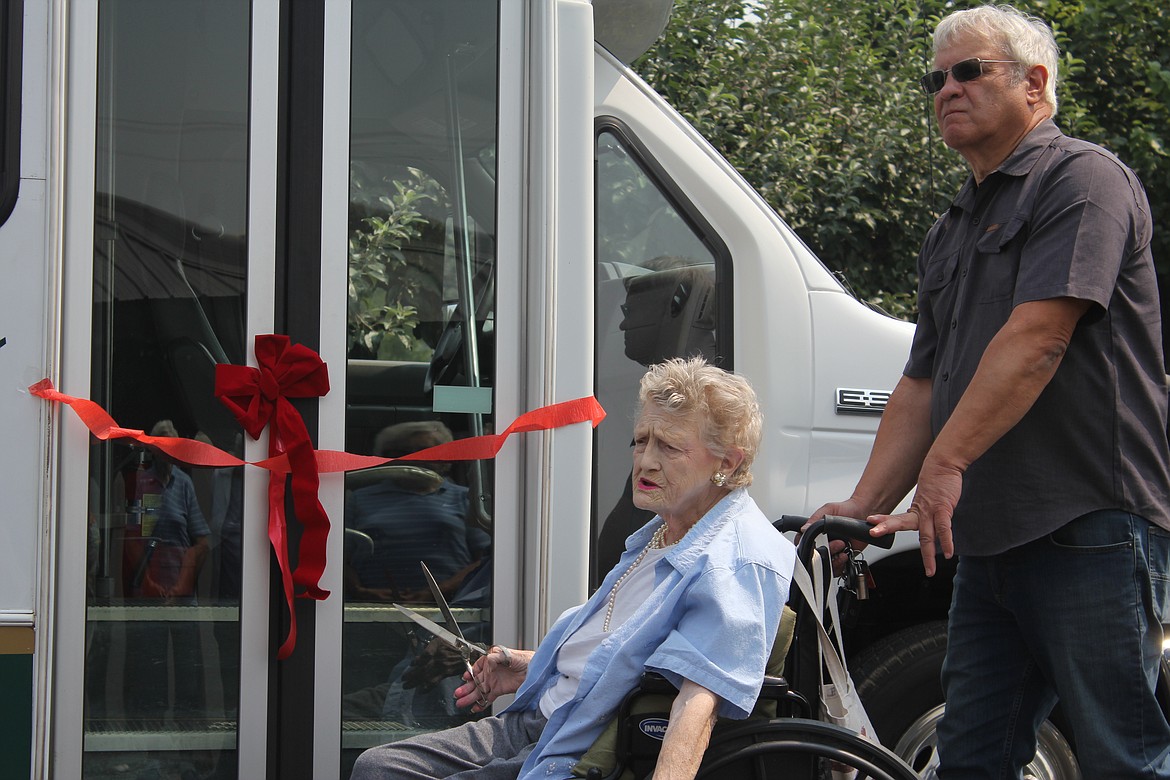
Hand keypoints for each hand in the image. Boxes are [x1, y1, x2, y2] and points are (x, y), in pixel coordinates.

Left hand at [402, 638, 467, 690]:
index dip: (416, 660)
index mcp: (437, 647)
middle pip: (422, 667)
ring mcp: (442, 666)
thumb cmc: (454, 646)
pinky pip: (434, 681)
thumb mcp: (440, 640)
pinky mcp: (446, 673)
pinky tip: (421, 690)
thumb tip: (418, 658)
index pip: (424, 655)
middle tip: (403, 679)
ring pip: (426, 675)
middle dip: (411, 674)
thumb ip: (429, 647)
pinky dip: (427, 687)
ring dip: (415, 682)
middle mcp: (439, 657)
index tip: (411, 664)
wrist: (467, 654)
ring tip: (407, 686)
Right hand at [453, 645, 532, 712]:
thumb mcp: (508, 654)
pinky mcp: (499, 690)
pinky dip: (481, 703)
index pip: (476, 667)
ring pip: (479, 691)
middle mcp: (490, 671)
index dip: (470, 673)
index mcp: (490, 660)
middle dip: (465, 688)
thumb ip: (495, 657)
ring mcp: (494, 681)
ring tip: (460, 703)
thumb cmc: (524, 658)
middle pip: (475, 681)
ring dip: (470, 697)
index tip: (465, 678)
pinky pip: (487, 697)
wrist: (535, 670)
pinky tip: (475, 708)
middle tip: (457, 695)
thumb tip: (487, 662)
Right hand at [806, 498, 875, 575]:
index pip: (803, 543)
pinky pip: (837, 567)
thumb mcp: (828, 510)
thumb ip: (815, 519)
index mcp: (815, 531)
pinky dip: (840, 564)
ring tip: (842, 547)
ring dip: (833, 559)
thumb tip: (804, 528)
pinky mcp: (842, 556)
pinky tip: (845, 554)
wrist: (862, 513)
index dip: (806, 547)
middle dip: (824, 553)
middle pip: (815, 556)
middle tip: (836, 543)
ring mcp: (832, 550)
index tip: (814, 546)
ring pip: (825, 564)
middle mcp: (822, 542)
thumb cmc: (845, 509)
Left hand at [870, 457, 961, 575]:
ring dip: (927, 554)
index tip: (870, 527)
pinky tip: (948, 553)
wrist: (944, 464)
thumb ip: (921, 513)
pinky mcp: (943, 508)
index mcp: (915, 512)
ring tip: (929, 569)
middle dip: (885, 529)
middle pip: (900, 523)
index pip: (895, 520)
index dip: (883, 523)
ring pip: (925, 534)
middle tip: (872, 534)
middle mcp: (920, 512)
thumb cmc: (935, 483)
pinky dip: (946, 542)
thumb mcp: (924, 499)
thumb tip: (920, 522)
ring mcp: (931, 511)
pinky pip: (944, 529)